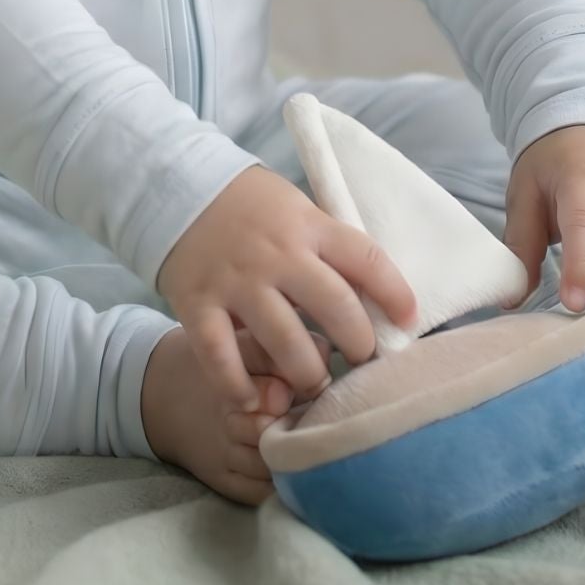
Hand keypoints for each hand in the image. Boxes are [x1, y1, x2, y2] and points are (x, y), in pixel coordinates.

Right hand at [153, 164, 418, 410]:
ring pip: (286, 343)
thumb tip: (372, 297)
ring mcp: (237, 281)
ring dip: (309, 373)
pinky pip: (222, 357)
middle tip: (359, 363)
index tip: (407, 322)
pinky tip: (253, 399)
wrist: (177, 186)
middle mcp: (278, 254)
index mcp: (308, 226)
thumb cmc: (250, 205)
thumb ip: (327, 247)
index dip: (395, 294)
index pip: (366, 260)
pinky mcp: (198, 304)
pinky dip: (239, 387)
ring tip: (314, 383)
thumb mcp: (297, 210)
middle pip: (336, 309)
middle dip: (358, 347)